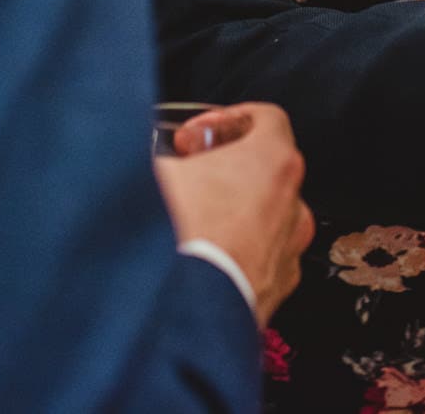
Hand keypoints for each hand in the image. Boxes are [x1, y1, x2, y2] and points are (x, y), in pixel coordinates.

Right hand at [152, 102, 312, 323]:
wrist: (188, 308)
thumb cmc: (181, 233)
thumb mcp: (153, 170)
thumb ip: (153, 149)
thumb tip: (131, 142)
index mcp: (273, 160)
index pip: (267, 117)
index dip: (228, 119)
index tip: (196, 136)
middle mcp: (293, 201)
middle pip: (265, 166)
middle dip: (226, 166)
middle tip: (188, 174)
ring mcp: (290, 247)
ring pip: (266, 213)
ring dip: (233, 209)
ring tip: (191, 217)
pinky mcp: (279, 285)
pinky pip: (261, 255)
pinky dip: (237, 249)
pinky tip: (202, 254)